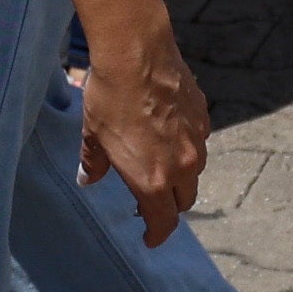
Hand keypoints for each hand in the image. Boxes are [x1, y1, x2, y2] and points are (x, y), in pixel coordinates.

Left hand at [69, 6, 209, 240]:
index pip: (164, 222)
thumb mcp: (93, 136)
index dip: (157, 234)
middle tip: (150, 200)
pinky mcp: (204, 116)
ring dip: (180, 174)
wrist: (136, 53)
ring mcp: (198, 141)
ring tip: (159, 161)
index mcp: (153, 181)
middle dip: (169, 205)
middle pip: (184, 200)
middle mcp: (183, 167)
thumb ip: (94, 163)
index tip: (150, 238)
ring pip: (194, 170)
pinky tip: (167, 130)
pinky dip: (185, 143)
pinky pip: (198, 140)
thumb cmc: (109, 98)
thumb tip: (89, 178)